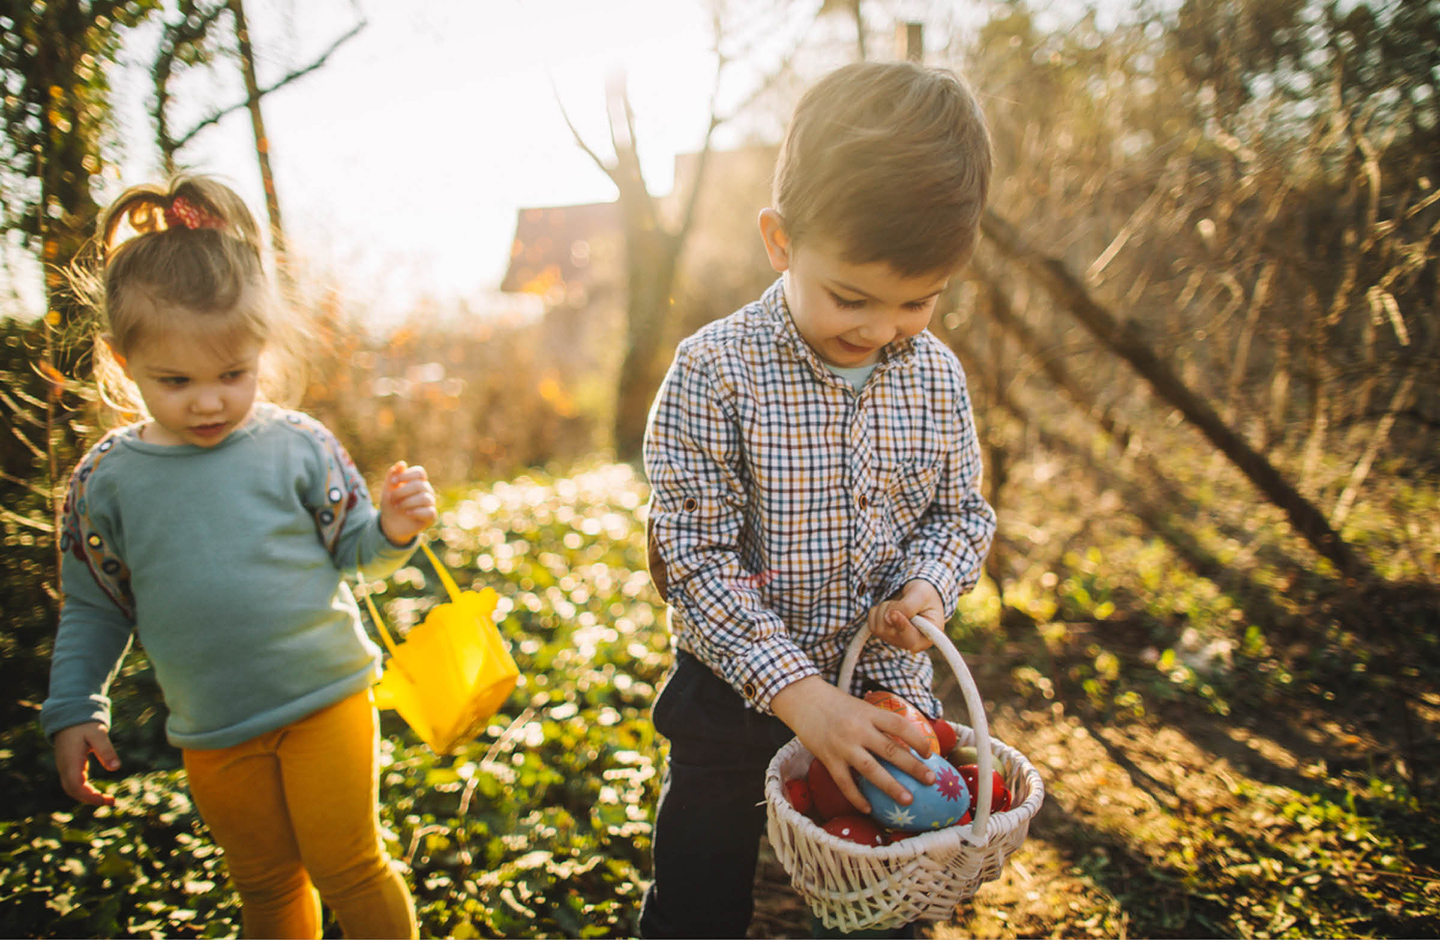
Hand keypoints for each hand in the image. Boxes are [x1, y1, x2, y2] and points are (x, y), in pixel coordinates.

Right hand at [53, 722, 119, 806]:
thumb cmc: (84, 724)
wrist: (69, 716)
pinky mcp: (68, 765)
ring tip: (106, 799)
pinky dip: (84, 790)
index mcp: (71, 761)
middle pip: (73, 791)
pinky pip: (73, 783)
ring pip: (72, 789)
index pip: (76, 786)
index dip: (90, 796)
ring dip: (87, 796)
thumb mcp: (98, 734)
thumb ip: (106, 750)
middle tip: (111, 802)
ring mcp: (64, 767)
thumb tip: (116, 768)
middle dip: (90, 799)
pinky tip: (96, 792)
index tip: (106, 800)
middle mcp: (65, 767)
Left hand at [379, 461, 437, 545]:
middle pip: (419, 485)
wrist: (391, 524)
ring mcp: (430, 504)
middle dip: (401, 492)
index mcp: (418, 482)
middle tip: (392, 499)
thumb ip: (393, 475)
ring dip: (406, 503)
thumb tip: (402, 463)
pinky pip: (429, 511)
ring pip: (424, 498)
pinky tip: (407, 513)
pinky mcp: (431, 516)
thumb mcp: (388, 489)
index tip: (393, 482)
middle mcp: (427, 491)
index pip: (419, 472)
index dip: (406, 475)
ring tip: (398, 507)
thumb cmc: (392, 504)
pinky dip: (415, 512)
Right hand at [770, 676, 935, 814]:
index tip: (929, 753)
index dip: (917, 739)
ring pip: (871, 769)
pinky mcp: (828, 758)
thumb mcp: (860, 707)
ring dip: (891, 786)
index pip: (899, 724)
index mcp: (868, 713)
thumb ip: (878, 723)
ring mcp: (842, 745)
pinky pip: (845, 782)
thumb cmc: (835, 704)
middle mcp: (857, 729)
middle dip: (913, 767)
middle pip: (890, 749)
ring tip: (908, 799)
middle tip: (931, 780)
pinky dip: (857, 797)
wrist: (803, 700)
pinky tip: (869, 809)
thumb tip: (904, 745)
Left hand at [868, 579, 943, 651]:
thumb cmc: (925, 595)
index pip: (912, 640)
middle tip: (905, 600)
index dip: (902, 627)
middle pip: (890, 630)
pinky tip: (890, 609)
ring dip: (885, 608)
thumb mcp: (921, 594)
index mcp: (926, 638)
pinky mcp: (883, 635)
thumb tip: (888, 618)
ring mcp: (895, 640)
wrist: (917, 595)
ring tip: (899, 604)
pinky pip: (871, 623)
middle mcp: (909, 643)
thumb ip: (907, 607)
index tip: (895, 614)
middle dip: (893, 608)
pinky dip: (877, 611)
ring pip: (878, 627)